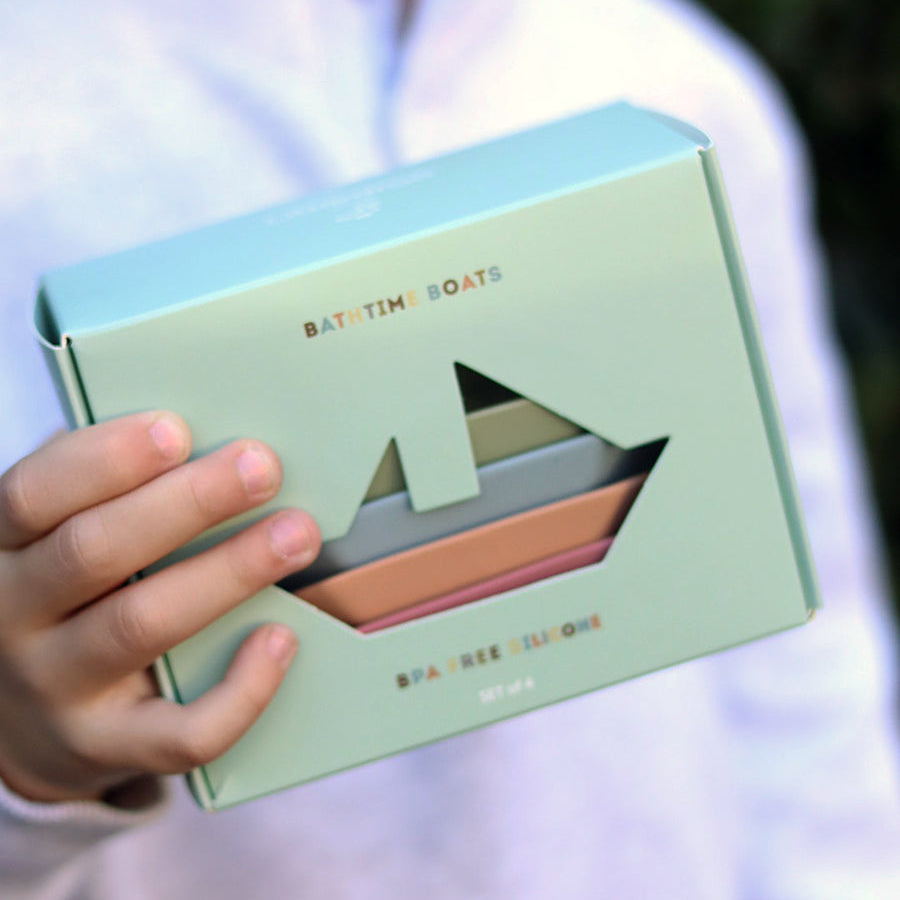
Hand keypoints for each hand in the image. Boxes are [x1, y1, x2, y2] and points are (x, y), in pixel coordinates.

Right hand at [0, 412, 319, 803]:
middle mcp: (13, 619)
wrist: (26, 722)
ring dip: (228, 573)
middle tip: (261, 467)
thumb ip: (109, 493)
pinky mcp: (106, 748)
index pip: (33, 495)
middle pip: (93, 552)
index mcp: (3, 548)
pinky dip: (240, 690)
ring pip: (142, 626)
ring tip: (296, 534)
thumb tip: (211, 444)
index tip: (178, 429)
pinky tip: (281, 639)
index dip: (104, 459)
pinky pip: (179, 732)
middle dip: (188, 503)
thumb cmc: (68, 598)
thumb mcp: (59, 538)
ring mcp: (57, 690)